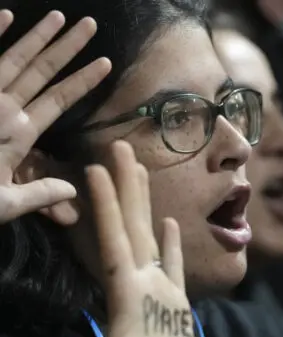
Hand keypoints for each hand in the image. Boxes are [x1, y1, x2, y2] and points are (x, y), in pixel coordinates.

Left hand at [0, 10, 109, 222]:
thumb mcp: (3, 205)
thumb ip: (39, 194)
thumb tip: (74, 189)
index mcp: (18, 133)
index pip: (60, 100)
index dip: (84, 81)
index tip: (105, 63)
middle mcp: (2, 108)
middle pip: (41, 70)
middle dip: (67, 47)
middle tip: (89, 24)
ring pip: (13, 58)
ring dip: (37, 36)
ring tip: (58, 16)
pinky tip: (4, 15)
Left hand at [43, 142, 196, 336]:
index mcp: (125, 294)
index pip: (112, 239)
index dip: (105, 205)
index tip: (96, 168)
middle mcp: (139, 282)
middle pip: (130, 225)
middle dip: (125, 186)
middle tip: (120, 147)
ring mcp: (158, 290)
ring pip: (150, 236)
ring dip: (145, 204)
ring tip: (142, 172)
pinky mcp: (175, 302)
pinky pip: (172, 265)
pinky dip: (172, 244)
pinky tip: (170, 222)